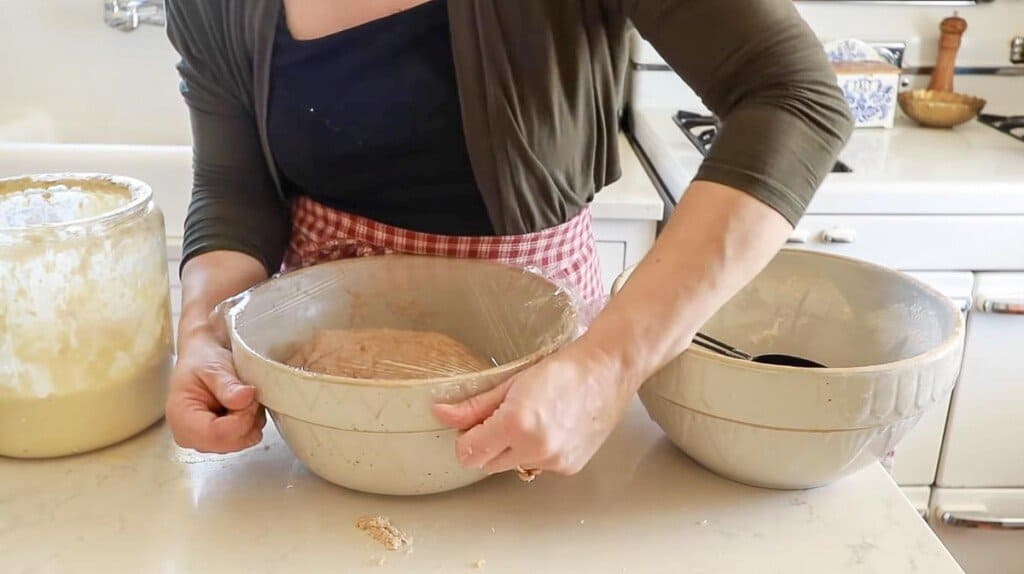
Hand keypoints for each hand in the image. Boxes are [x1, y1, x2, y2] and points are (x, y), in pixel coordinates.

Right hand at [165, 328, 265, 452]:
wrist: (203, 360)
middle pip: (231, 441)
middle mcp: (191, 437)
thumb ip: (227, 385)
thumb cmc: (202, 362)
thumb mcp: (213, 368)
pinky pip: (247, 438)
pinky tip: (242, 406)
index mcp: (181, 419)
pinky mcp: (222, 441)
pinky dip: (252, 422)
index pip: (216, 434)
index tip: (250, 396)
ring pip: (243, 441)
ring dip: (251, 419)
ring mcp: (207, 442)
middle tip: (246, 393)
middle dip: (247, 418)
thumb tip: (245, 398)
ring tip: (241, 396)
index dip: (241, 419)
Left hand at [432, 341, 632, 475]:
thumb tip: (440, 415)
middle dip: (487, 445)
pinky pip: (538, 466)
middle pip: (487, 465)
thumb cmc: (562, 369)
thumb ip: (474, 406)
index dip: (465, 439)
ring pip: (513, 467)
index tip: (475, 425)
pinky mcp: (569, 467)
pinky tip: (551, 428)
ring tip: (534, 419)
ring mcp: (554, 461)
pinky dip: (537, 452)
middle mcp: (535, 448)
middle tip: (505, 417)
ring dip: (513, 450)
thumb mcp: (511, 383)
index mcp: (515, 424)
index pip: (467, 453)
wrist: (606, 371)